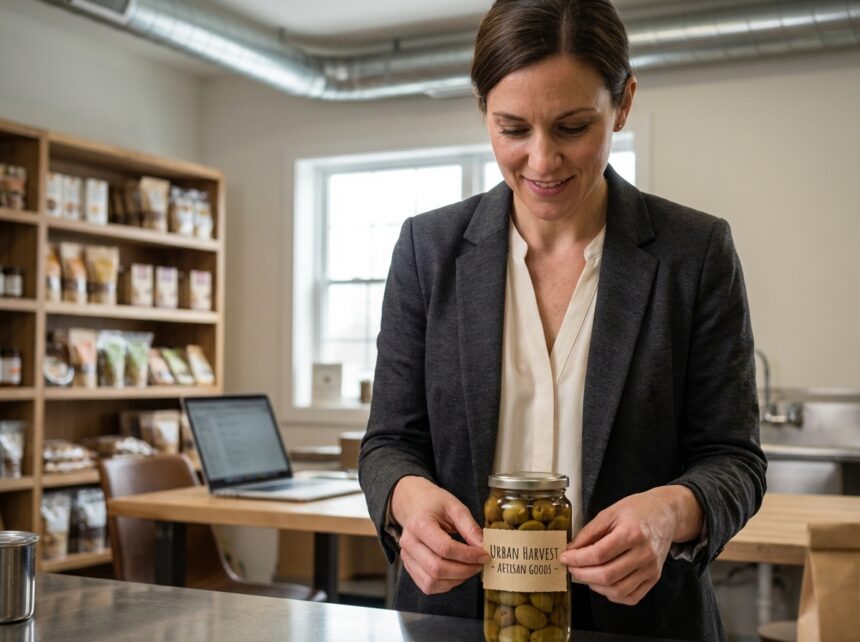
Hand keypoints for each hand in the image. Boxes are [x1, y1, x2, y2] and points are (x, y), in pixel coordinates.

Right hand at [391, 476, 489, 594]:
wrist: (413, 504)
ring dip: (456, 580)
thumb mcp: (454, 507)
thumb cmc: (433, 503)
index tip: (485, 555)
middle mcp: (409, 543)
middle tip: (480, 564)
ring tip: (470, 569)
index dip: (468, 555)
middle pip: (437, 568)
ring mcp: (406, 557)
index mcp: (420, 524)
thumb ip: (470, 527)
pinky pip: (427, 585)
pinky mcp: (409, 566)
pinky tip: (457, 574)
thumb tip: (484, 547)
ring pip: (431, 582)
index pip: (445, 548)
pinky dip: (445, 584)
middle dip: (464, 570)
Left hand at [559, 485, 702, 605]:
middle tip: (571, 568)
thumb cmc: (637, 510)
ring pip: (618, 590)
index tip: (565, 557)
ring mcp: (651, 569)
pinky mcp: (654, 578)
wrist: (666, 514)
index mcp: (631, 533)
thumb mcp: (609, 513)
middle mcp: (644, 554)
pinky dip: (612, 595)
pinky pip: (630, 597)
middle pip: (607, 575)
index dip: (577, 559)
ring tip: (584, 575)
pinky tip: (602, 584)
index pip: (599, 554)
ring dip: (595, 586)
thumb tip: (571, 549)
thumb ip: (589, 532)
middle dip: (582, 575)